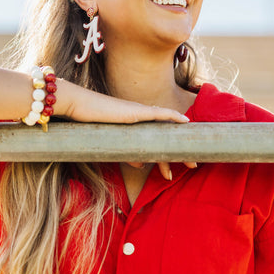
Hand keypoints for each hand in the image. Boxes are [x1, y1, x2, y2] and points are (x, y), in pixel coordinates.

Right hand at [58, 81, 195, 180]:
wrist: (78, 108)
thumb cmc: (90, 125)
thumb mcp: (112, 144)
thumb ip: (128, 153)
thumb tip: (143, 164)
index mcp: (136, 124)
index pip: (158, 137)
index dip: (171, 149)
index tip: (182, 162)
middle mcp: (140, 117)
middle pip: (166, 134)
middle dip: (181, 151)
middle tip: (194, 165)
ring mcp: (139, 113)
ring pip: (165, 128)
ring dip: (179, 143)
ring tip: (191, 160)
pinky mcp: (135, 112)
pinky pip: (159, 114)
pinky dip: (173, 117)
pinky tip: (185, 121)